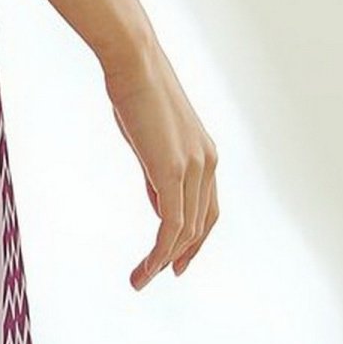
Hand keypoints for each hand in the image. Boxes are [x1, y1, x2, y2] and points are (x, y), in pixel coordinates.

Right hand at [104, 43, 218, 288]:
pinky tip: (146, 267)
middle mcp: (208, 163)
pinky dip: (159, 251)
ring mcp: (194, 168)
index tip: (176, 260)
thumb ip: (158, 171)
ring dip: (163, 260)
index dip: (195, 238)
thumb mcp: (150, 138)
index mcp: (205, 154)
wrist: (134, 63)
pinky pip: (171, 224)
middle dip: (181, 255)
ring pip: (186, 230)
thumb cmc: (135, 91)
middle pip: (201, 224)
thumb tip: (159, 200)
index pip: (208, 208)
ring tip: (140, 280)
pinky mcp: (173, 172)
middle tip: (158, 277)